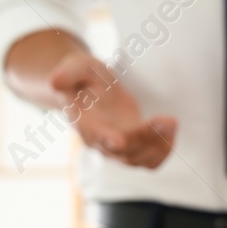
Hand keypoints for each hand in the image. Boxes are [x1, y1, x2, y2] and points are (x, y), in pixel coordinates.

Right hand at [49, 51, 176, 167]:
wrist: (87, 89)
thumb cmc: (82, 76)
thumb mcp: (76, 66)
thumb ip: (67, 73)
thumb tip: (54, 81)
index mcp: (85, 122)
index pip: (95, 135)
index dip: (107, 138)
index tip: (120, 140)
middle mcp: (100, 141)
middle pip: (124, 150)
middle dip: (147, 137)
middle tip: (169, 120)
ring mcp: (117, 148)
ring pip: (138, 159)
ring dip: (159, 144)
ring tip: (172, 122)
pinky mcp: (132, 147)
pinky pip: (149, 161)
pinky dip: (163, 152)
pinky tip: (171, 131)